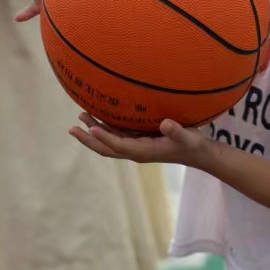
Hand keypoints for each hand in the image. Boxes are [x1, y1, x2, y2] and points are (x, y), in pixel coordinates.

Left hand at [69, 113, 214, 168]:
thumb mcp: (188, 137)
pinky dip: (104, 128)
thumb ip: (177, 131)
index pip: (118, 145)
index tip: (90, 127)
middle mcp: (135, 151)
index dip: (104, 137)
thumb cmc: (193, 145)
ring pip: (108, 141)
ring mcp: (136, 146)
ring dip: (93, 131)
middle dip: (88, 138)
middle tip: (71, 127)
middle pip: (106, 147)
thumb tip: (165, 124)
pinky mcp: (139, 140)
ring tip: (80, 116)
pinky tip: (98, 117)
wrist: (198, 153)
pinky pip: (117, 136)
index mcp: (144, 152)